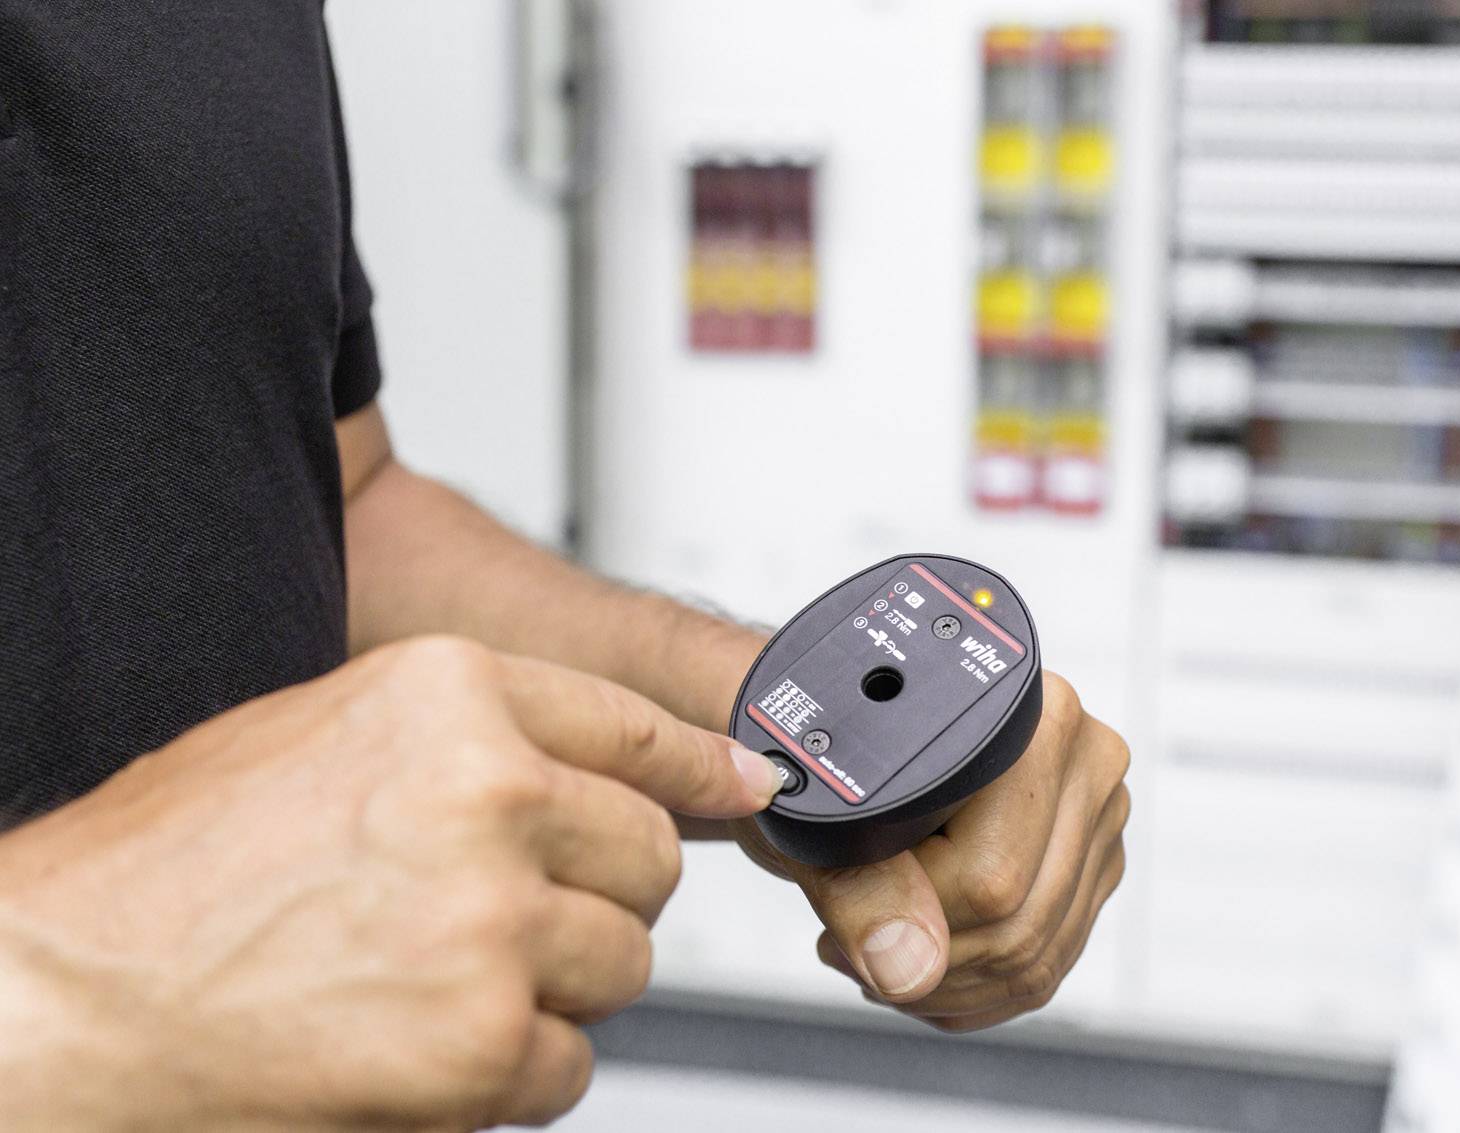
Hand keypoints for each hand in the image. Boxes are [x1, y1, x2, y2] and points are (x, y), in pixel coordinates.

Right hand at [0, 636, 779, 1130]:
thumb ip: (477, 740)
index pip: (636, 728)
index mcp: (449, 697)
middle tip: (507, 918)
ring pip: (622, 962)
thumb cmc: (169, 871)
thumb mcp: (327, 738)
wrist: (57, 997)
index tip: (748, 783)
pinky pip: (570, 1060)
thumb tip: (626, 767)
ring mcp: (491, 919)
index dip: (701, 765)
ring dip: (552, 985)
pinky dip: (512, 1070)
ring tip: (433, 979)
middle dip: (598, 895)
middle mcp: (486, 792)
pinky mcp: (481, 1041)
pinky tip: (417, 1043)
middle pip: (648, 857)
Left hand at [734, 671, 1128, 1031]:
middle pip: (1020, 924)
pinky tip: (919, 962)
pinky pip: (1048, 959)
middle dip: (922, 965)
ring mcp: (1097, 814)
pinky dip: (974, 982)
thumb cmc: (830, 754)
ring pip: (1036, 956)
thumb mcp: (822, 817)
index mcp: (1029, 723)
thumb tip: (907, 969)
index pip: (988, 878)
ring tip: (876, 954)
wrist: (856, 728)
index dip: (905, 923)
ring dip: (943, 983)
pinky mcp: (1094, 860)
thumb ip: (862, 891)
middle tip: (847, 951)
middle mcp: (1083, 760)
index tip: (839, 931)